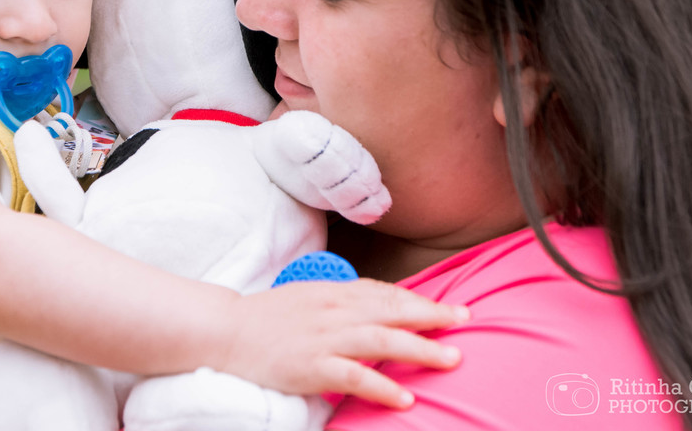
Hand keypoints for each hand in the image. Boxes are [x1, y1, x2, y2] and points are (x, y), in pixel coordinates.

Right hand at [217, 279, 467, 408]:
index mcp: (333, 293)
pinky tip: (405, 397)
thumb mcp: (308, 298)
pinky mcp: (312, 366)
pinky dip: (383, 386)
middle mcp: (334, 311)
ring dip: (420, 349)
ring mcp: (324, 338)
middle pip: (393, 311)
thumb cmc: (266, 318)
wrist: (226, 330)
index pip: (386, 294)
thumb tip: (376, 307)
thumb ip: (341, 302)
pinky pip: (355, 376)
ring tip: (452, 359)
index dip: (421, 301)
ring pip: (382, 339)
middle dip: (433, 317)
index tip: (452, 309)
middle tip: (465, 322)